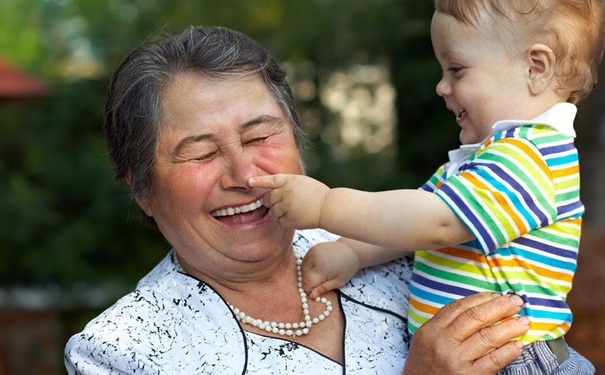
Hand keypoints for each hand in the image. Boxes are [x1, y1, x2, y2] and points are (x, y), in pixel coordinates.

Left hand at [248, 174, 328, 228]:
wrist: (328, 207)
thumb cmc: (316, 194)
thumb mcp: (301, 182)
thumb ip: (286, 184)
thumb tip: (272, 192)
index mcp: (288, 181)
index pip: (270, 181)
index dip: (259, 181)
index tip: (249, 182)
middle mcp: (284, 192)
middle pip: (268, 198)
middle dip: (271, 201)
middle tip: (284, 202)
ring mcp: (285, 206)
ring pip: (273, 210)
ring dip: (280, 210)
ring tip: (296, 208)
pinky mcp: (287, 219)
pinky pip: (279, 220)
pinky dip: (285, 220)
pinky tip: (297, 216)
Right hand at [301, 241, 361, 298]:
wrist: (350, 250)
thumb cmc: (347, 268)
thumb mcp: (338, 282)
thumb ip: (323, 289)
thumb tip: (312, 295)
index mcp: (321, 269)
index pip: (306, 283)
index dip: (310, 290)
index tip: (316, 292)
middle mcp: (314, 259)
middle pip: (303, 276)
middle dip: (309, 282)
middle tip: (320, 283)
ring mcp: (312, 252)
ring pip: (302, 268)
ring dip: (307, 274)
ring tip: (319, 275)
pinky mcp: (312, 248)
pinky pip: (304, 261)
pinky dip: (308, 267)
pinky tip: (317, 268)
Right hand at [403, 292, 528, 374]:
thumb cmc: (425, 365)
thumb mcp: (426, 338)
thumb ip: (447, 323)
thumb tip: (480, 307)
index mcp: (432, 330)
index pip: (459, 307)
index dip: (481, 298)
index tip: (497, 295)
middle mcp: (443, 343)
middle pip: (475, 317)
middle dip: (499, 307)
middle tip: (516, 303)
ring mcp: (457, 360)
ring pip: (488, 337)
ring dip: (509, 327)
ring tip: (523, 322)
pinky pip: (494, 361)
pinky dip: (508, 351)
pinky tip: (518, 345)